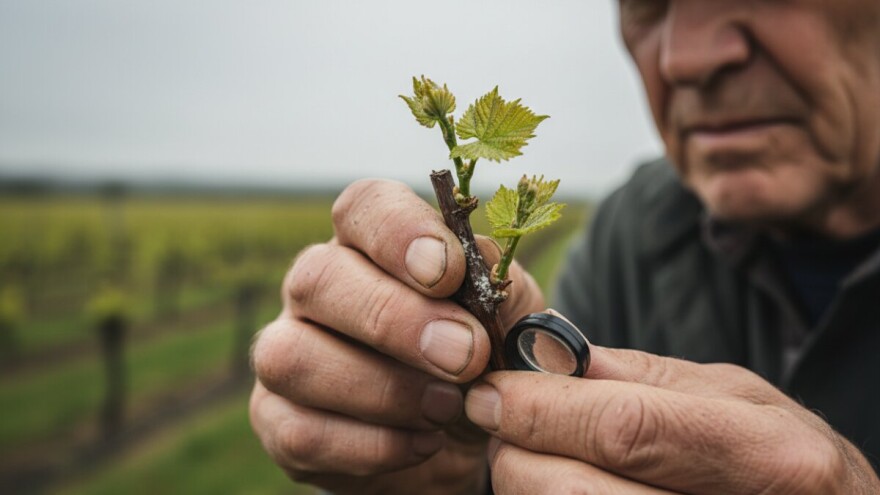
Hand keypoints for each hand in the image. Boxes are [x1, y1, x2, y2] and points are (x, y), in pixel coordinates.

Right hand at [249, 179, 544, 494]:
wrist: (465, 436)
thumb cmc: (482, 357)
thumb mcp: (507, 317)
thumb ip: (497, 288)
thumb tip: (481, 266)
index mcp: (371, 243)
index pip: (363, 206)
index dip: (400, 232)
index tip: (449, 271)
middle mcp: (316, 288)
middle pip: (318, 277)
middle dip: (395, 320)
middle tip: (465, 355)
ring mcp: (286, 351)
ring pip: (292, 357)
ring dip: (381, 389)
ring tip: (447, 407)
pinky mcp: (277, 420)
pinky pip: (299, 433)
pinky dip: (371, 446)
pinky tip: (423, 444)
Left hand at [466, 343, 879, 493]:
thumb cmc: (789, 466)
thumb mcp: (741, 404)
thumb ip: (645, 379)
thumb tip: (548, 353)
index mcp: (768, 454)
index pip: (622, 428)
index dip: (540, 409)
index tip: (490, 392)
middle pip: (573, 490)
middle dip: (516, 452)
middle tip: (502, 427)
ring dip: (527, 483)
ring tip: (538, 456)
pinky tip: (562, 482)